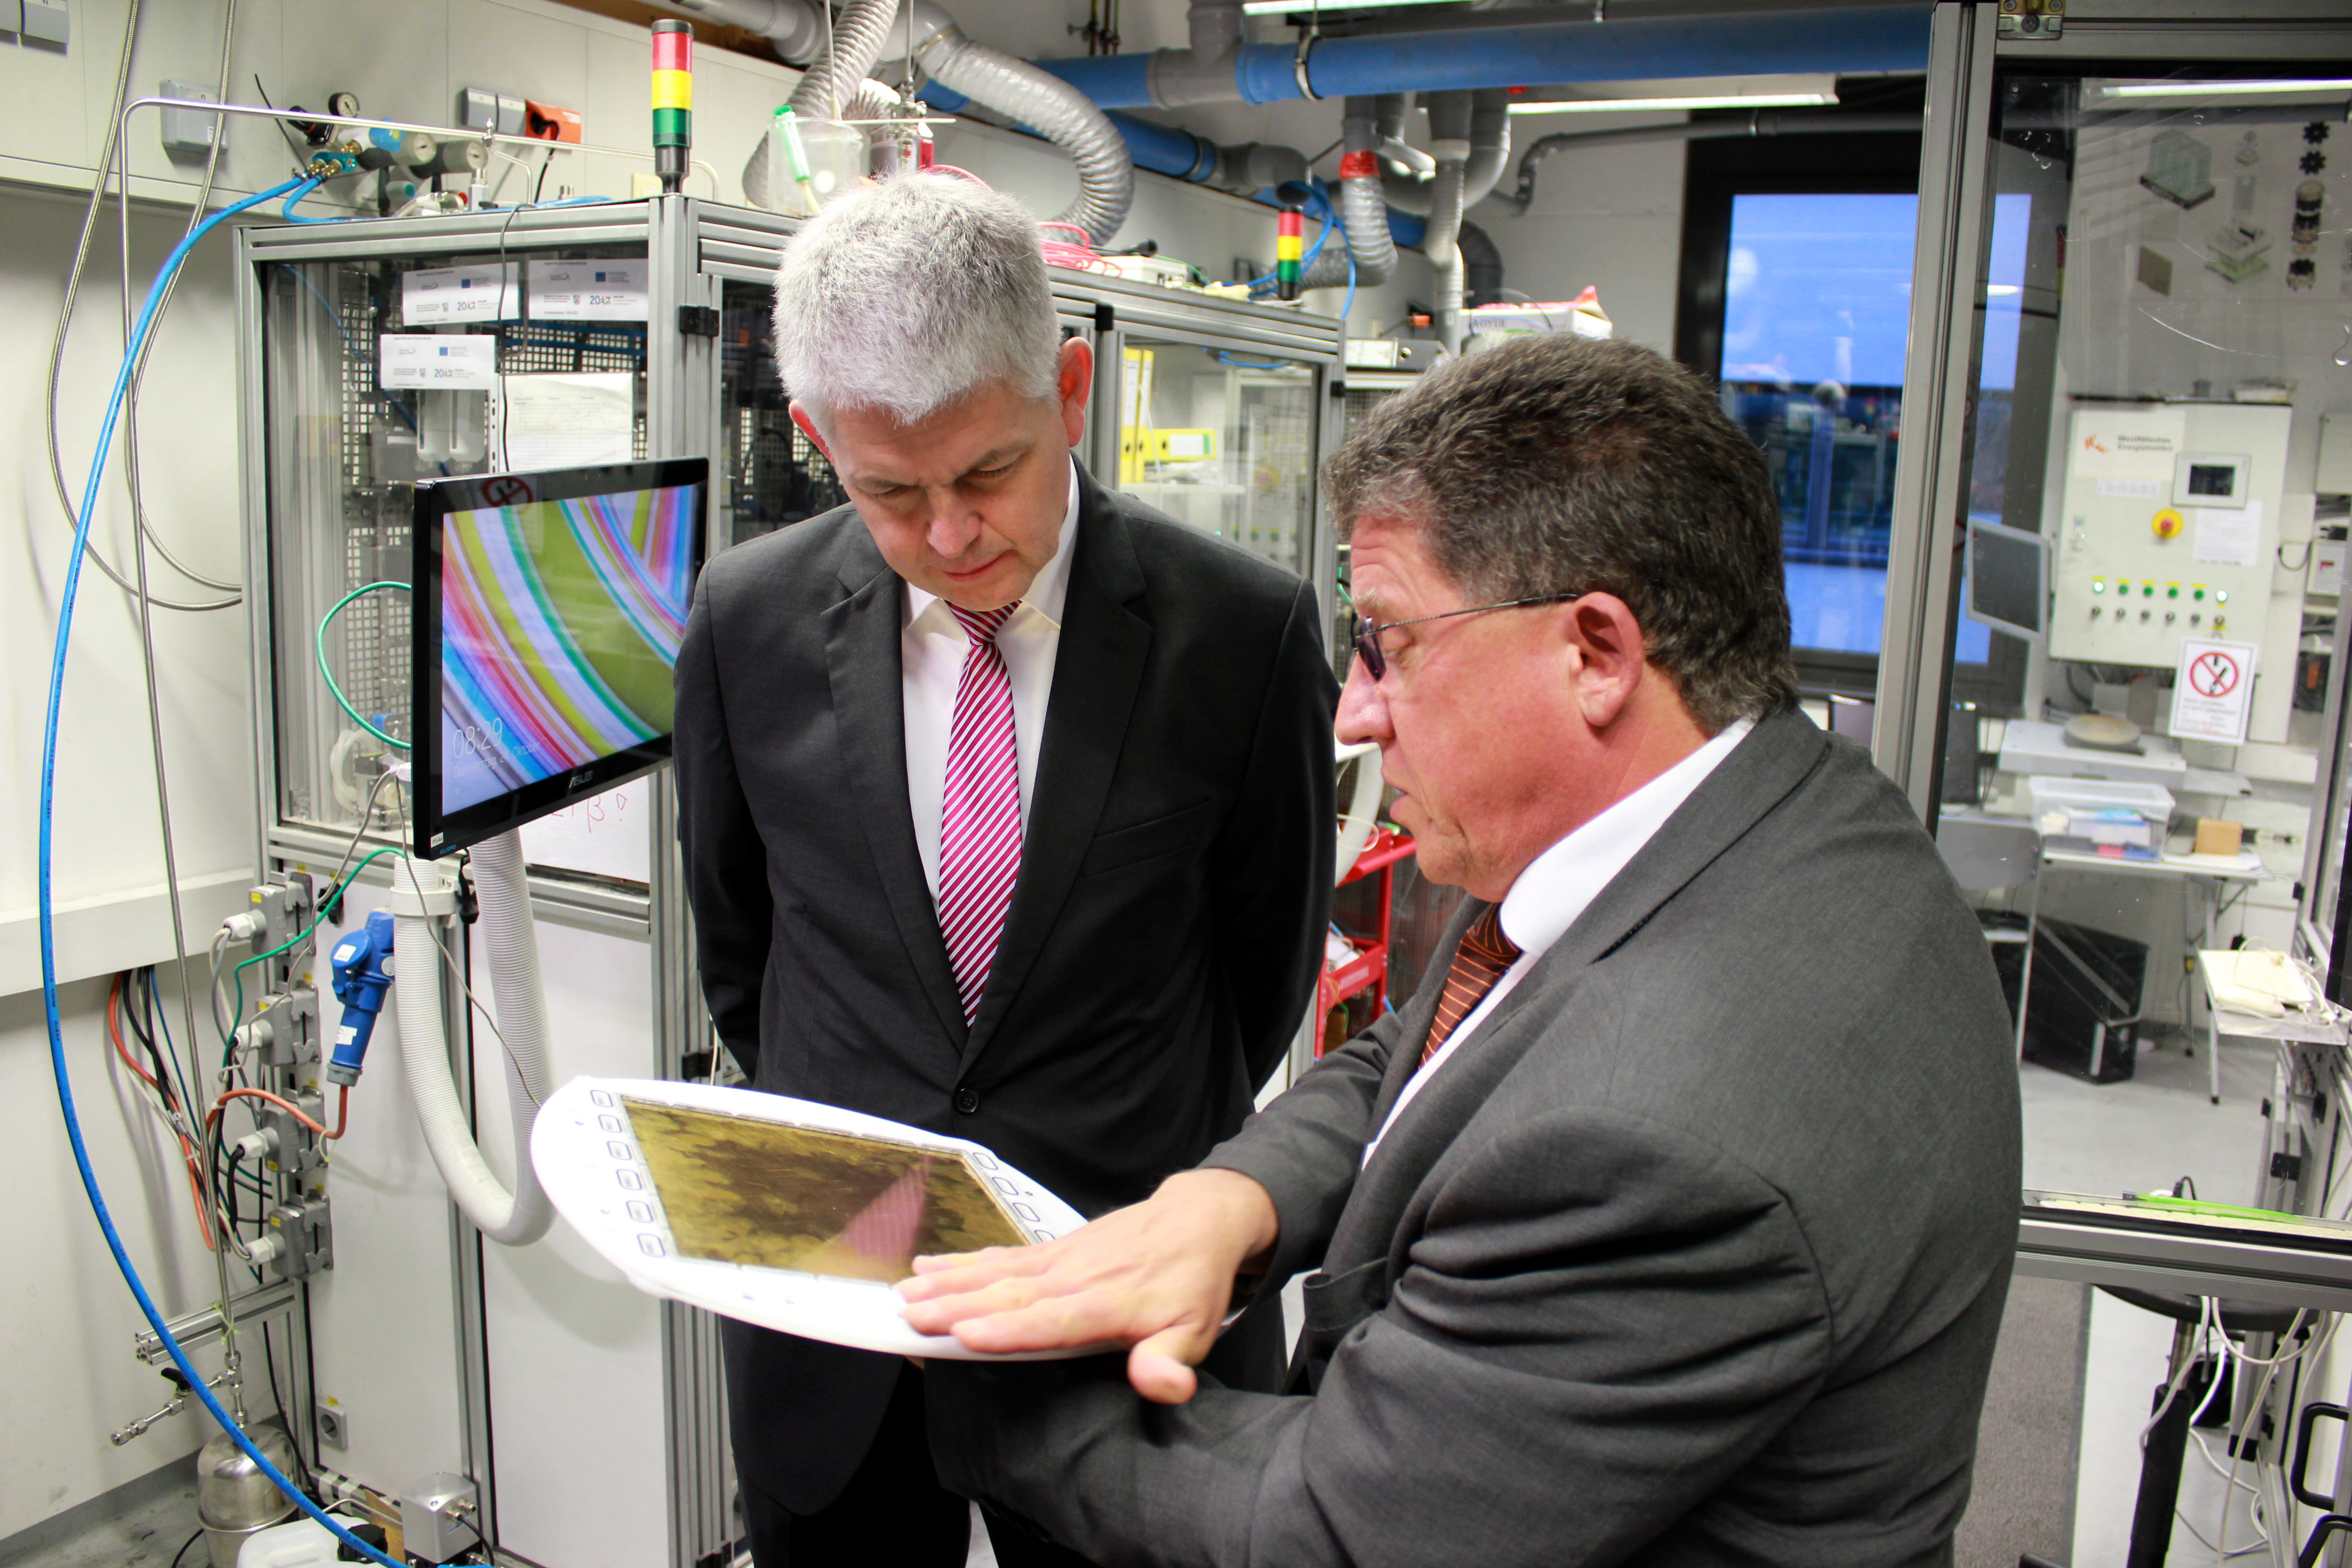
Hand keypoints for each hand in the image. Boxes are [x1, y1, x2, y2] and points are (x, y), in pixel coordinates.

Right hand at [897, 1168, 1278, 1403]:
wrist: (1197, 1220)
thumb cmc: (1191, 1283)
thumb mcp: (1195, 1330)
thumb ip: (1171, 1361)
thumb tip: (1162, 1385)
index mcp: (1107, 1304)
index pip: (1052, 1320)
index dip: (1009, 1328)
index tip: (965, 1334)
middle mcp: (1076, 1278)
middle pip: (1009, 1294)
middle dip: (957, 1305)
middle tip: (910, 1315)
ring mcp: (1060, 1259)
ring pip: (996, 1272)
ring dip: (949, 1282)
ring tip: (906, 1291)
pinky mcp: (1052, 1248)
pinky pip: (1002, 1256)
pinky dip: (963, 1261)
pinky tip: (929, 1265)